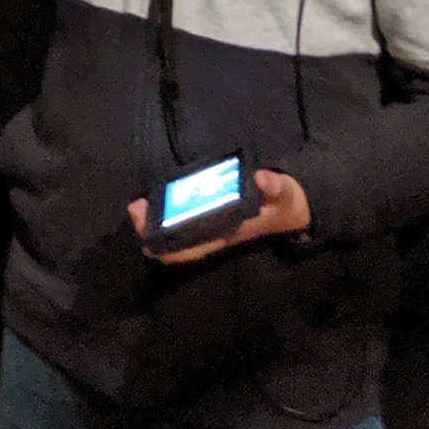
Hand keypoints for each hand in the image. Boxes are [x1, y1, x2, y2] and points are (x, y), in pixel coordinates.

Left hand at [128, 169, 311, 263]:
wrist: (292, 210)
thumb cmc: (283, 203)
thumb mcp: (283, 193)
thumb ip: (274, 186)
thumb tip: (261, 179)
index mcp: (226, 234)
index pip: (191, 250)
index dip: (166, 247)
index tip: (145, 237)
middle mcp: (214, 234)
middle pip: (176, 243)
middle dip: (153, 231)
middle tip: (136, 209)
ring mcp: (211, 226)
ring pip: (176, 233)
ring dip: (156, 222)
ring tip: (139, 205)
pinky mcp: (211, 215)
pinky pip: (182, 220)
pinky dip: (167, 213)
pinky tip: (156, 200)